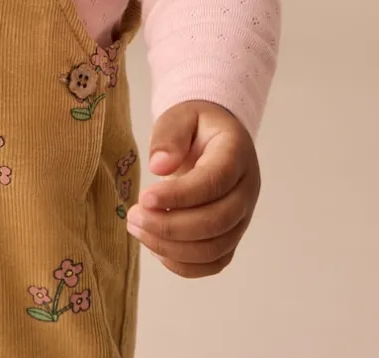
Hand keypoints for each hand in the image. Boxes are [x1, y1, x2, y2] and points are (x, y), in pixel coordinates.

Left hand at [125, 100, 259, 278]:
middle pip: (216, 222)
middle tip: (133, 217)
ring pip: (214, 248)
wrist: (216, 137)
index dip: (179, 195)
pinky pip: (214, 263)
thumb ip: (169, 136)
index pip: (214, 182)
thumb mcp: (180, 115)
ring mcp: (242, 217)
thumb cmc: (196, 125)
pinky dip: (185, 265)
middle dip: (170, 226)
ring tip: (137, 229)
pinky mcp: (232, 235)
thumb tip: (158, 167)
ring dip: (172, 248)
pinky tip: (156, 249)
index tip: (144, 198)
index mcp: (236, 154)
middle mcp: (246, 190)